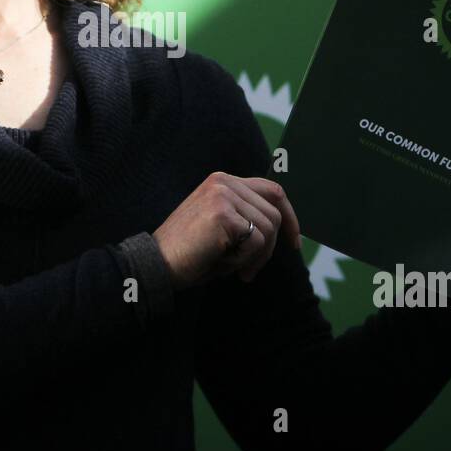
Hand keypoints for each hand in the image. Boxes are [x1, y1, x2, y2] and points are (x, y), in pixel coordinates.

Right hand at [152, 172, 300, 290]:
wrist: (157, 264)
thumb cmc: (189, 253)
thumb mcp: (222, 228)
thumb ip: (246, 217)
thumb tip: (283, 227)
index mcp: (222, 181)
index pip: (272, 189)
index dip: (290, 216)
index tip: (293, 242)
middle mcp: (223, 181)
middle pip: (274, 210)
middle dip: (270, 247)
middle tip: (251, 270)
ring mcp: (223, 195)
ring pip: (268, 227)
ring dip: (256, 256)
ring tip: (234, 268)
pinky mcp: (223, 213)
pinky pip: (256, 241)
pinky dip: (245, 260)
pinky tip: (224, 264)